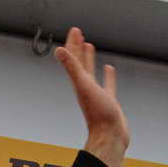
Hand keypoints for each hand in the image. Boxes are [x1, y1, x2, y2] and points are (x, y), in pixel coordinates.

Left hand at [54, 27, 128, 166]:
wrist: (109, 137)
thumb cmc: (98, 114)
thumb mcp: (84, 86)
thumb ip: (72, 68)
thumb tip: (58, 50)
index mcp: (79, 82)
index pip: (73, 59)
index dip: (73, 43)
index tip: (75, 29)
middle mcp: (85, 86)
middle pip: (79, 62)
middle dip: (78, 47)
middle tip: (78, 32)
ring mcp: (96, 93)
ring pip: (91, 72)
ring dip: (89, 58)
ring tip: (89, 46)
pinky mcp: (108, 100)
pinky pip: (107, 84)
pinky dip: (107, 75)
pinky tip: (108, 68)